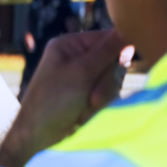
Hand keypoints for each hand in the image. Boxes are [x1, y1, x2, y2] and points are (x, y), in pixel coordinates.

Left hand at [0, 30, 131, 166]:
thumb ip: (108, 52)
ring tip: (83, 109)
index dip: (118, 51)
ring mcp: (82, 78)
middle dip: (105, 83)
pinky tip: (82, 116)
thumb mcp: (82, 73)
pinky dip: (98, 108)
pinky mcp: (87, 96)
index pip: (108, 37)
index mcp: (70, 45)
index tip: (123, 61)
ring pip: (113, 82)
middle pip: (114, 61)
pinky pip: (108, 97)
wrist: (37, 136)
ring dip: (102, 98)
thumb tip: (129, 29)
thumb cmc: (53, 101)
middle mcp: (77, 58)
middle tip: (91, 98)